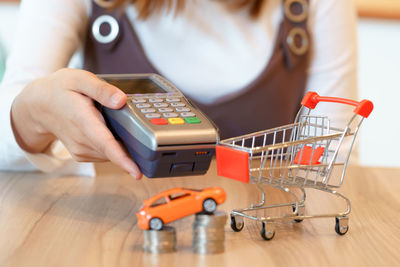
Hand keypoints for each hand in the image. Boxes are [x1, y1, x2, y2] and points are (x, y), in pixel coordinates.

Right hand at [11, 68, 141, 178]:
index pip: (105, 144)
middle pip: (113, 151)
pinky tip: (108, 130)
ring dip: (122, 144)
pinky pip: (106, 154)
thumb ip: (101, 89)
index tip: (136, 172)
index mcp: (83, 120)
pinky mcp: (82, 155)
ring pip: (111, 153)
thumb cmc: (60, 90)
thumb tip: (121, 100)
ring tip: (115, 122)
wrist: (38, 106)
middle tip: (138, 133)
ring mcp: (81, 150)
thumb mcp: (80, 79)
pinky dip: (113, 146)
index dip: (122, 159)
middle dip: (132, 148)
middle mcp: (81, 140)